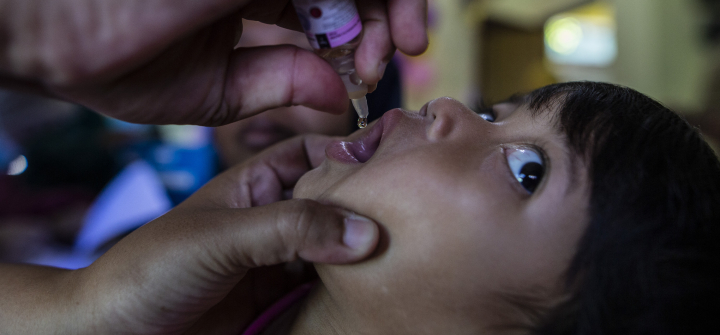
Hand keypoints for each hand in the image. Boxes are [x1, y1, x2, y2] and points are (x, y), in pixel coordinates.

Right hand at [0, 0, 427, 124]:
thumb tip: (339, 93)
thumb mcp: (214, 90)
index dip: (362, 34)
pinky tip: (371, 27)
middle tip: (408, 50)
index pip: (328, 5)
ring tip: (399, 45)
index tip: (377, 70)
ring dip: (388, 1)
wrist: (51, 34)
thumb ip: (277, 84)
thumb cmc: (112, 59)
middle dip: (391, 12)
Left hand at [0, 135, 378, 333]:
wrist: (112, 334)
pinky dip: (348, 296)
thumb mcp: (219, 238)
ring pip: (335, 253)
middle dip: (367, 211)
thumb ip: (289, 229)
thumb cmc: (147, 270)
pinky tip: (370, 297)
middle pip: (334, 207)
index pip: (314, 156)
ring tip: (402, 260)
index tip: (393, 168)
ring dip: (362, 258)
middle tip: (408, 223)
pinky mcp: (280, 304)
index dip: (351, 156)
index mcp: (255, 186)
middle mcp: (273, 221)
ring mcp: (279, 264)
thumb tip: (364, 231)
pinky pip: (325, 296)